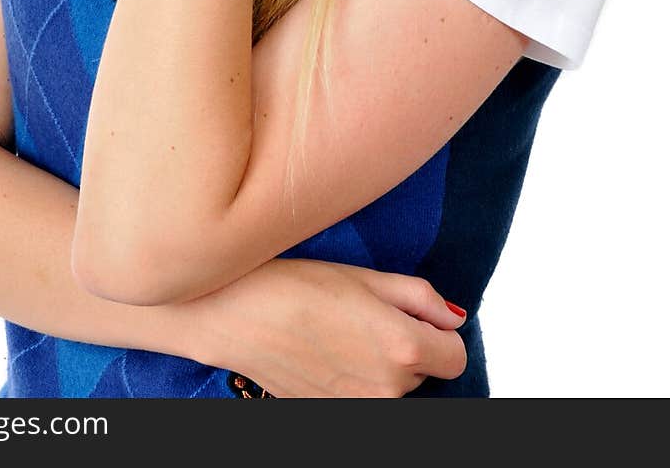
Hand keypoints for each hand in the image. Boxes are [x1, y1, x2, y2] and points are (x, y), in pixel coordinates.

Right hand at [187, 257, 466, 398]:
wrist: (237, 315)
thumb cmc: (297, 286)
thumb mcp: (366, 276)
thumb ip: (419, 298)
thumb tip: (452, 318)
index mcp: (403, 348)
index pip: (455, 355)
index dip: (437, 330)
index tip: (413, 314)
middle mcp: (386, 390)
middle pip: (422, 371)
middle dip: (405, 343)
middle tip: (362, 313)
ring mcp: (358, 408)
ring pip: (391, 387)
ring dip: (379, 364)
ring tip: (339, 331)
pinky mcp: (331, 415)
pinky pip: (361, 397)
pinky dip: (352, 378)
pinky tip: (324, 351)